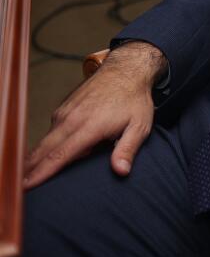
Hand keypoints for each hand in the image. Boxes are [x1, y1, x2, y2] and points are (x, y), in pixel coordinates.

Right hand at [24, 40, 165, 188]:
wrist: (126, 70)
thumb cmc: (134, 100)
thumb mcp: (139, 126)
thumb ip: (127, 149)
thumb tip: (120, 171)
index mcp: (89, 127)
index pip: (60, 155)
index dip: (42, 172)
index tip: (28, 185)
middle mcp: (72, 119)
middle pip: (44, 149)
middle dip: (30, 168)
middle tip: (22, 186)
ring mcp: (65, 112)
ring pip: (46, 140)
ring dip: (37, 157)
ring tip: (30, 174)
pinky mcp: (63, 107)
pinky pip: (51, 129)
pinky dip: (47, 143)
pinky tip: (49, 153)